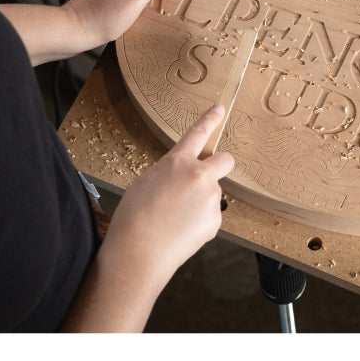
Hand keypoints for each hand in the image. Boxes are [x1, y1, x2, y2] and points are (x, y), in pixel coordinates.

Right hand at [98, 104, 234, 300]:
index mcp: (177, 162)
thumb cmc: (134, 217)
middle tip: (206, 177)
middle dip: (220, 163)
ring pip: (212, 194)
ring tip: (176, 219)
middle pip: (225, 160)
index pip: (197, 134)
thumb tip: (180, 177)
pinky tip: (181, 231)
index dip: (209, 119)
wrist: (140, 251)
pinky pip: (210, 216)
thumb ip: (169, 173)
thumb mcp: (146, 182)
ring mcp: (210, 198)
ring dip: (201, 201)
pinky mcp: (215, 220)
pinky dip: (199, 222)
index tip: (220, 109)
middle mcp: (199, 175)